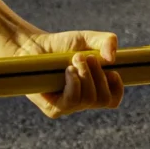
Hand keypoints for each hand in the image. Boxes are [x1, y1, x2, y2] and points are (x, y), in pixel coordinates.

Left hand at [5, 27, 122, 116]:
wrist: (32, 47)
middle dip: (99, 75)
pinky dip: (74, 82)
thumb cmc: (60, 45)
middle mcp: (81, 101)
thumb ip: (105, 41)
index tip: (112, 71)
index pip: (112, 100)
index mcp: (92, 89)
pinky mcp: (53, 109)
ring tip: (75, 59)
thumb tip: (113, 58)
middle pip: (103, 100)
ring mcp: (67, 107)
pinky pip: (72, 101)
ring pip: (88, 99)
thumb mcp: (86, 39)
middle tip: (87, 57)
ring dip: (86, 75)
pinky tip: (68, 70)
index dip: (117, 88)